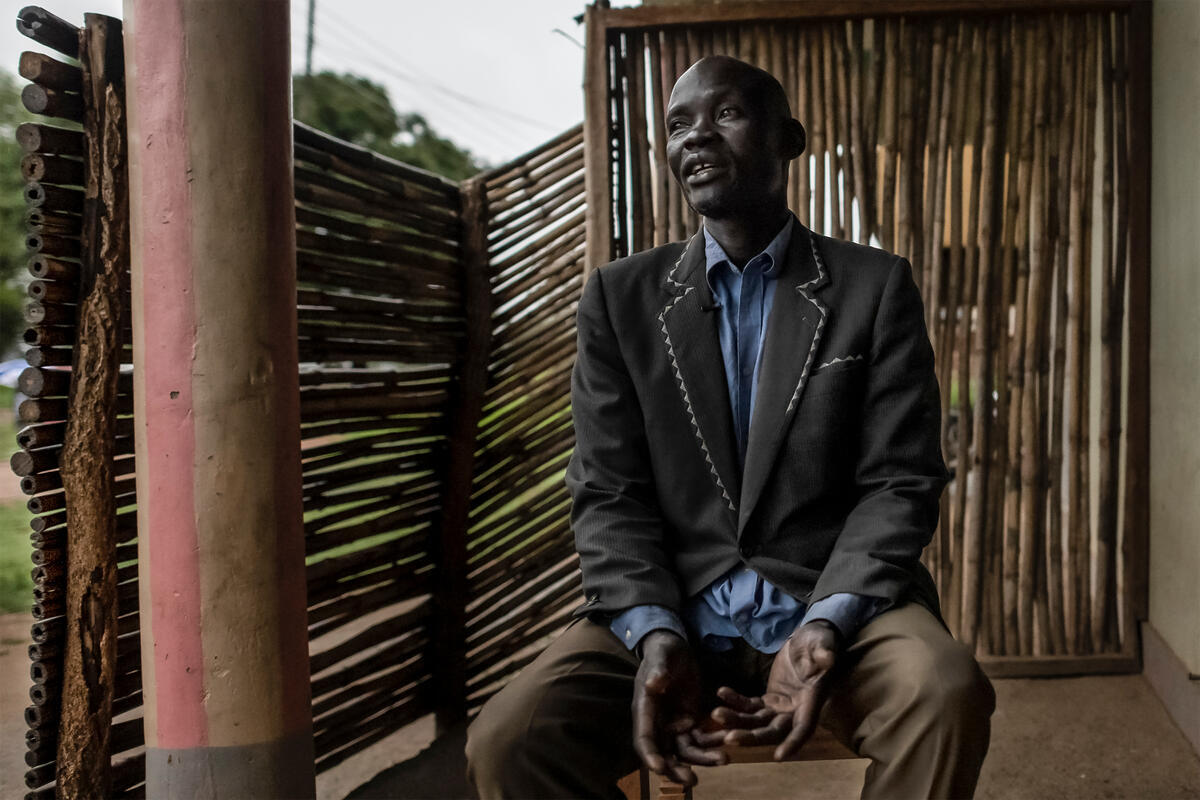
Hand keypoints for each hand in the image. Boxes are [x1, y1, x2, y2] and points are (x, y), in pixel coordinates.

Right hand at [632, 631, 726, 785]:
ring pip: (685, 749)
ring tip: (723, 759)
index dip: (651, 755)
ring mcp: (674, 723)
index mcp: (644, 709)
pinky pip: (701, 738)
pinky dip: (712, 742)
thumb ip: (657, 670)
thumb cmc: (663, 651)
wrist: (675, 648)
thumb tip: (654, 684)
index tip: (660, 769)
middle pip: (664, 753)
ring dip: (702, 759)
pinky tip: (727, 742)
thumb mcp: (660, 657)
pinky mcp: (690, 720)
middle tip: (692, 781)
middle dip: (676, 769)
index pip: (644, 738)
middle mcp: (657, 722)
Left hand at [705, 620, 839, 760]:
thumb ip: (824, 652)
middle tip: (729, 738)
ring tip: (716, 713)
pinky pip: (750, 705)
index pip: (804, 728)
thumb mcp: (823, 643)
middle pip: (774, 732)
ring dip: (737, 721)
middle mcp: (796, 711)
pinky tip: (721, 692)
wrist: (809, 639)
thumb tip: (827, 658)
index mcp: (812, 701)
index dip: (793, 743)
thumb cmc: (820, 641)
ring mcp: (781, 707)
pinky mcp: (769, 699)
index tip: (778, 756)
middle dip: (752, 737)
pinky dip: (736, 702)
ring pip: (758, 722)